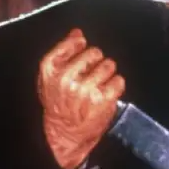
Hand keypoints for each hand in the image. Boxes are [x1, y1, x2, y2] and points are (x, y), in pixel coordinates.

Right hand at [36, 28, 125, 168]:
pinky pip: (118, 80)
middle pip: (94, 53)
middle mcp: (66, 79)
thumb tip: (77, 32)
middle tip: (90, 75)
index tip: (81, 52)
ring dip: (106, 74)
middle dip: (95, 62)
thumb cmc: (58, 105)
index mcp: (50, 71)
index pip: (72, 43)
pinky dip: (115, 86)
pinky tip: (106, 93)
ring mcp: (85, 90)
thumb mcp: (50, 78)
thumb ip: (62, 53)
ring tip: (98, 85)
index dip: (79, 46)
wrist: (64, 135)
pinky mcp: (102, 100)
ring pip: (109, 65)